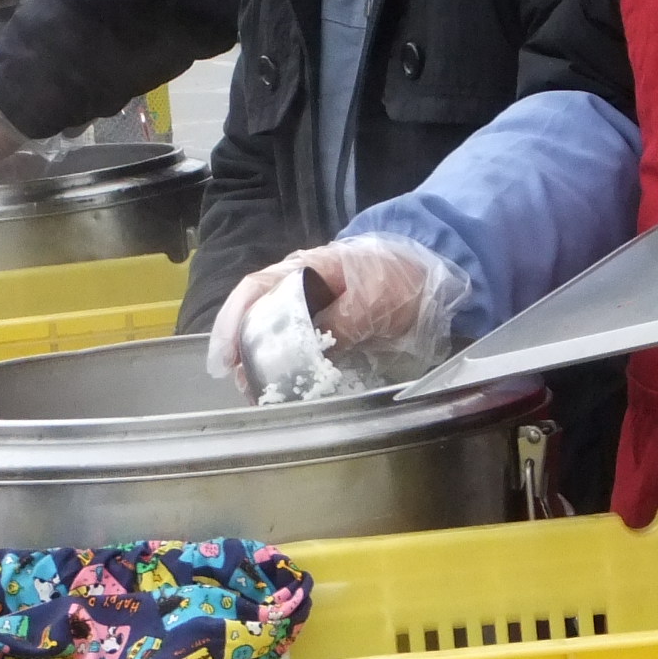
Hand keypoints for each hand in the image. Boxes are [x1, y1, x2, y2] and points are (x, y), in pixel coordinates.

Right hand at [206, 235, 468, 394]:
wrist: (431, 275)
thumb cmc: (401, 278)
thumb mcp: (374, 298)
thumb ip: (342, 319)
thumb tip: (312, 346)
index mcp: (305, 268)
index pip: (255, 289)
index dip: (234, 321)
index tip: (226, 355)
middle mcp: (298, 285)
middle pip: (254, 314)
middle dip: (241, 349)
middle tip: (240, 382)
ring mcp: (309, 306)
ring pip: (270, 332)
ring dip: (258, 361)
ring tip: (255, 390)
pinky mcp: (323, 327)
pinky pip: (294, 345)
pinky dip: (283, 366)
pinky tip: (281, 385)